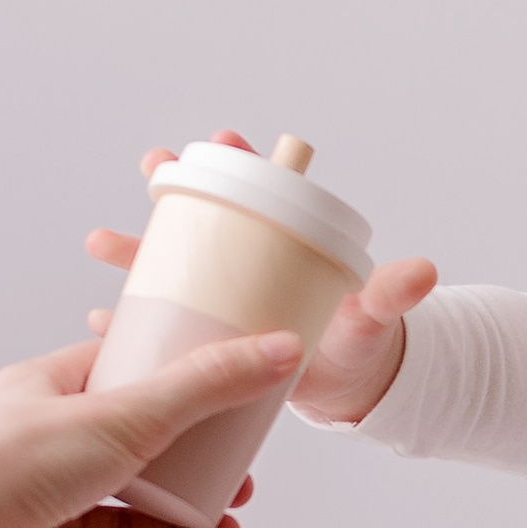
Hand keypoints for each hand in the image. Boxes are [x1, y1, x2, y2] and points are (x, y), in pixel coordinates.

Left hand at [0, 329, 303, 527]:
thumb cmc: (12, 461)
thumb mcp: (127, 410)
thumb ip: (209, 384)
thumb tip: (284, 350)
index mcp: (54, 395)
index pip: (127, 376)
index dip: (183, 383)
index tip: (237, 392)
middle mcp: (53, 454)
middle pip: (144, 457)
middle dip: (201, 473)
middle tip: (244, 481)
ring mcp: (56, 516)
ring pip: (142, 522)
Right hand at [86, 135, 437, 427]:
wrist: (343, 389)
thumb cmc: (358, 341)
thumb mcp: (372, 317)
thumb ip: (392, 294)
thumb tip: (425, 271)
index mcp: (284, 244)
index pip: (261, 190)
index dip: (241, 160)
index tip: (227, 138)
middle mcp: (242, 265)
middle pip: (201, 217)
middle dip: (173, 189)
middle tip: (152, 166)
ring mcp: (216, 299)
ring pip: (165, 266)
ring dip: (132, 251)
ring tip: (101, 241)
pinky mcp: (200, 340)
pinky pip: (155, 326)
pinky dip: (128, 323)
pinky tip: (102, 325)